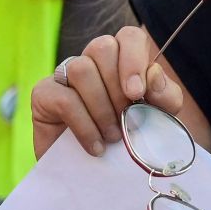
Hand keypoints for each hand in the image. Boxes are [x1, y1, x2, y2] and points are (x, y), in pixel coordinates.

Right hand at [32, 27, 186, 158]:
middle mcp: (92, 60)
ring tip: (112, 136)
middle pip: (102, 47)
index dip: (134, 59)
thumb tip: (154, 74)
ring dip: (101, 108)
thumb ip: (165, 96)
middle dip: (117, 88)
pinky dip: (85, 126)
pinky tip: (95, 146)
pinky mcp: (44, 93)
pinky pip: (64, 98)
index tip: (137, 93)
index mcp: (121, 58)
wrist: (92, 173)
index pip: (129, 36)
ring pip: (81, 68)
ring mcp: (65, 74)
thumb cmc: (127, 138)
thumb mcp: (157, 118)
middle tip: (126, 120)